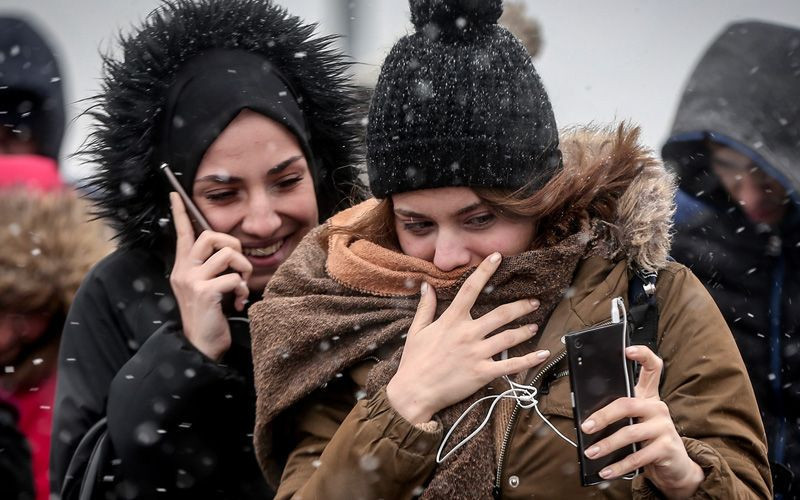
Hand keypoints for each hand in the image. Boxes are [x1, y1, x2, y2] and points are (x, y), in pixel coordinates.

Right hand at [169, 193, 251, 360]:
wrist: (200, 347)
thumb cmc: (209, 316)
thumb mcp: (206, 288)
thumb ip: (212, 269)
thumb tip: (231, 253)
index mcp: (183, 268)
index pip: (181, 234)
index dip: (180, 213)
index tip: (175, 194)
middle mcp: (183, 271)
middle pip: (210, 236)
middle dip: (233, 244)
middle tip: (238, 265)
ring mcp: (192, 281)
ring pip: (227, 254)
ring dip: (243, 269)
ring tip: (241, 286)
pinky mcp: (204, 293)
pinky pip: (233, 278)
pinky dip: (242, 289)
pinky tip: (238, 302)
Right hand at [386, 252, 549, 423]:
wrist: (413, 392)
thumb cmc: (414, 362)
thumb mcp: (417, 330)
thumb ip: (425, 307)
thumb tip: (427, 286)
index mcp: (451, 320)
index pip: (470, 289)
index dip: (485, 271)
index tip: (498, 257)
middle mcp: (467, 334)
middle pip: (500, 314)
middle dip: (520, 306)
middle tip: (533, 301)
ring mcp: (476, 353)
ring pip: (508, 337)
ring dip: (525, 330)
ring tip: (535, 325)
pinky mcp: (482, 373)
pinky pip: (510, 366)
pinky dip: (529, 360)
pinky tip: (543, 354)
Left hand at [581, 345, 703, 497]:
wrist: (676, 466)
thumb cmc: (648, 438)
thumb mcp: (636, 422)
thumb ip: (619, 413)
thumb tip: (586, 418)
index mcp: (649, 396)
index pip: (652, 368)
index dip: (642, 355)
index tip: (627, 350)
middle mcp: (658, 407)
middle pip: (628, 404)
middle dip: (603, 416)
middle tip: (585, 427)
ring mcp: (664, 426)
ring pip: (630, 433)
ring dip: (607, 444)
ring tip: (591, 452)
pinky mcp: (666, 447)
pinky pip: (638, 457)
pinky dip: (619, 465)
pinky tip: (606, 471)